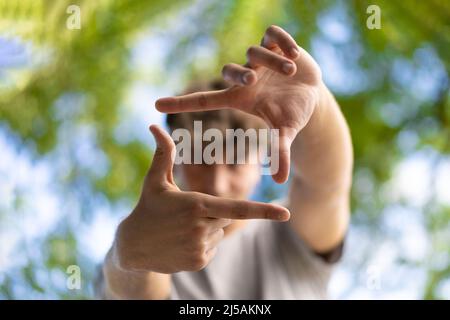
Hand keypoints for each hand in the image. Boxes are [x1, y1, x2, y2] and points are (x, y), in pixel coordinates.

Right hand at [114, 125, 289, 273]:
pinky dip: (202, 244)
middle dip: (210, 213)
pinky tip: (181, 242)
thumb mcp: (155, 180)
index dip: (263, 210)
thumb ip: (163, 153)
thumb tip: (154, 126)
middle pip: (225, 216)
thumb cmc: (147, 207)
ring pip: (219, 232)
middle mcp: (201, 228)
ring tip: (181, 229)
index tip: (285, 214)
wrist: (132, 247)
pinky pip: (213, 248)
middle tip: (184, 214)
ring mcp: (200, 248)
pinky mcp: (199, 263)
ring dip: (206, 229)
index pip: (237, 208)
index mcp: (197, 205)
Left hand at [155, 25, 322, 182]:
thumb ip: (280, 153)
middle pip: (231, 71)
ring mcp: (261, 59)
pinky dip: (283, 41)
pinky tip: (294, 54)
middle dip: (239, 74)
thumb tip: (279, 182)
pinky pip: (273, 33)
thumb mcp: (285, 132)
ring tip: (290, 72)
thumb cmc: (291, 114)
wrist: (310, 94)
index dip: (182, 102)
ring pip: (255, 52)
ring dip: (272, 61)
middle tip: (253, 81)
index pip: (206, 99)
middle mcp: (247, 77)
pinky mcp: (278, 43)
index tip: (156, 105)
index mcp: (240, 97)